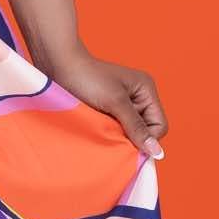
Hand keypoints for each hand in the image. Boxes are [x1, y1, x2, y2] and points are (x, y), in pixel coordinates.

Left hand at [44, 45, 166, 157]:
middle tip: (111, 134)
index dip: (147, 139)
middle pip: (146, 130)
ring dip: (118, 135)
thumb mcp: (115, 103)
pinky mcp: (108, 110)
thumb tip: (157, 152)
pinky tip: (97, 129)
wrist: (58, 66)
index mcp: (146, 90)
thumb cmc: (88, 78)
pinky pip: (116, 129)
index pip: (159, 126)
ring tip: (102, 129)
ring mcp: (123, 104)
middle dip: (132, 137)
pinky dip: (109, 132)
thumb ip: (136, 127)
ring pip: (130, 132)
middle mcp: (138, 97)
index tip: (127, 144)